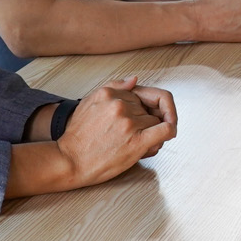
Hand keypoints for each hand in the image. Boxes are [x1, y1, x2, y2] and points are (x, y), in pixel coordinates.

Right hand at [57, 75, 177, 184]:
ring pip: (156, 121)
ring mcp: (128, 123)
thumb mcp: (88, 103)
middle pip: (148, 109)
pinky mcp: (136, 141)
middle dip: (144, 122)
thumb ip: (113, 89)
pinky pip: (166, 130)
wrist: (69, 161)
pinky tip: (166, 136)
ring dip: (151, 132)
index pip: (139, 96)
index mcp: (109, 93)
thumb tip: (135, 80)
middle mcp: (119, 105)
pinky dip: (171, 131)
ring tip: (136, 143)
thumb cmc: (77, 137)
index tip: (137, 120)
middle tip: (132, 135)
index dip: (140, 110)